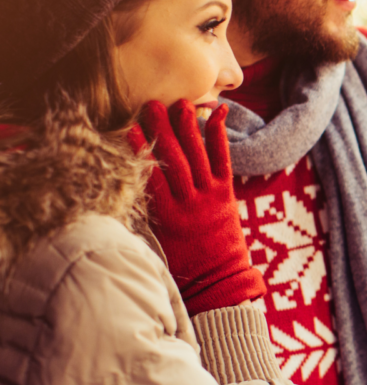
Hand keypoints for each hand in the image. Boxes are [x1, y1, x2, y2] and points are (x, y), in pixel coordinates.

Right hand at [129, 100, 264, 315]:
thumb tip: (120, 188)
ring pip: (199, 156)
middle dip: (162, 130)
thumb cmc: (182, 266)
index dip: (140, 150)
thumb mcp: (156, 244)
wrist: (219, 281)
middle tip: (151, 103)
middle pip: (174, 160)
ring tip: (180, 103)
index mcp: (168, 217)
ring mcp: (212, 196)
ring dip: (189, 127)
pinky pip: (224, 160)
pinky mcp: (228, 194)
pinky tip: (217, 114)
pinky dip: (219, 136)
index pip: (151, 177)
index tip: (129, 126)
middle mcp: (191, 203)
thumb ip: (143, 215)